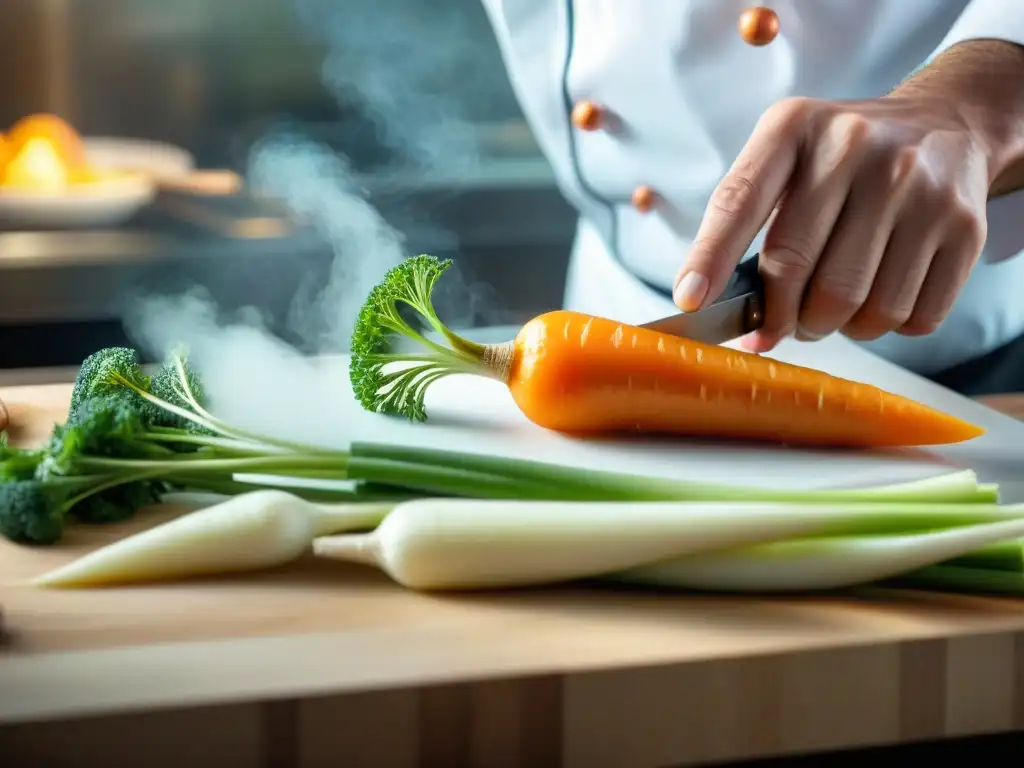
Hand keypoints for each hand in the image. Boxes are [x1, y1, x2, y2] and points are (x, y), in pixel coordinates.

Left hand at [673, 94, 991, 352]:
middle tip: (779, 324)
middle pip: (802, 273)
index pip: (740, 201)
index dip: (711, 257)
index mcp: (795, 128)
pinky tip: (882, 294)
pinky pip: (913, 317)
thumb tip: (713, 307)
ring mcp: (919, 186)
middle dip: (781, 317)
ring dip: (836, 327)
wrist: (945, 124)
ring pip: (860, 307)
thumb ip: (745, 222)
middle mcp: (858, 147)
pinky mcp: (965, 226)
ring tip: (832, 305)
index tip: (690, 302)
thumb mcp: (785, 158)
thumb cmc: (841, 159)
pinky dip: (888, 326)